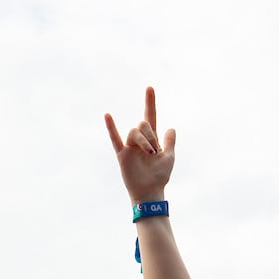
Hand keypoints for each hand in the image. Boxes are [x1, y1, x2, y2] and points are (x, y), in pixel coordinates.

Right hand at [105, 87, 175, 203]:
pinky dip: (111, 127)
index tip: (149, 87)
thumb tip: (171, 128)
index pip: (150, 117)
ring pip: (134, 132)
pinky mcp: (122, 155)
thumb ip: (170, 142)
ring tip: (150, 154)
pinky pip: (115, 139)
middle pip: (143, 124)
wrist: (150, 191)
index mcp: (151, 139)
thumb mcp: (169, 157)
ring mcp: (130, 147)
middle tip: (155, 150)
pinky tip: (108, 115)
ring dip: (144, 141)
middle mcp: (139, 141)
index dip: (150, 103)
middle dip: (151, 135)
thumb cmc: (160, 177)